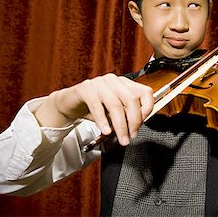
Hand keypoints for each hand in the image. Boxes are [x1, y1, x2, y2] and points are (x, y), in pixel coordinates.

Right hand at [35, 73, 153, 145]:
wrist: (70, 104)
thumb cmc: (95, 107)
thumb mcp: (115, 112)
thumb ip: (127, 115)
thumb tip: (137, 125)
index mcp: (125, 84)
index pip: (145, 92)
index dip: (147, 108)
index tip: (142, 124)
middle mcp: (114, 81)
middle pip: (131, 99)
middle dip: (134, 121)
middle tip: (131, 135)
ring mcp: (100, 83)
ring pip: (115, 104)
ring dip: (120, 125)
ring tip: (121, 138)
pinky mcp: (86, 89)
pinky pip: (97, 106)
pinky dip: (103, 121)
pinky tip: (106, 130)